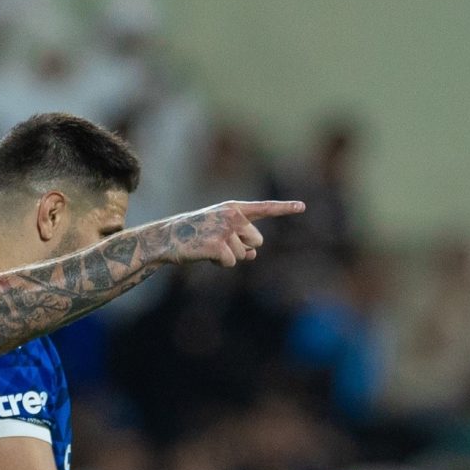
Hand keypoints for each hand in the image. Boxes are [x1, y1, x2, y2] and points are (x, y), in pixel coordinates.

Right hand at [159, 200, 303, 267]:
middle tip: (219, 244)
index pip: (265, 208)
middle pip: (257, 240)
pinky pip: (230, 262)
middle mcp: (233, 216)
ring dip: (228, 257)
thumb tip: (253, 255)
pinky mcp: (218, 244)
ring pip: (243, 254)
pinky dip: (219, 263)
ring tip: (209, 248)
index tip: (302, 206)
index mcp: (234, 208)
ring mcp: (225, 230)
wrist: (167, 237)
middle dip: (242, 247)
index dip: (285, 208)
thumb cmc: (193, 234)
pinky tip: (205, 255)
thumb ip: (240, 239)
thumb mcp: (218, 231)